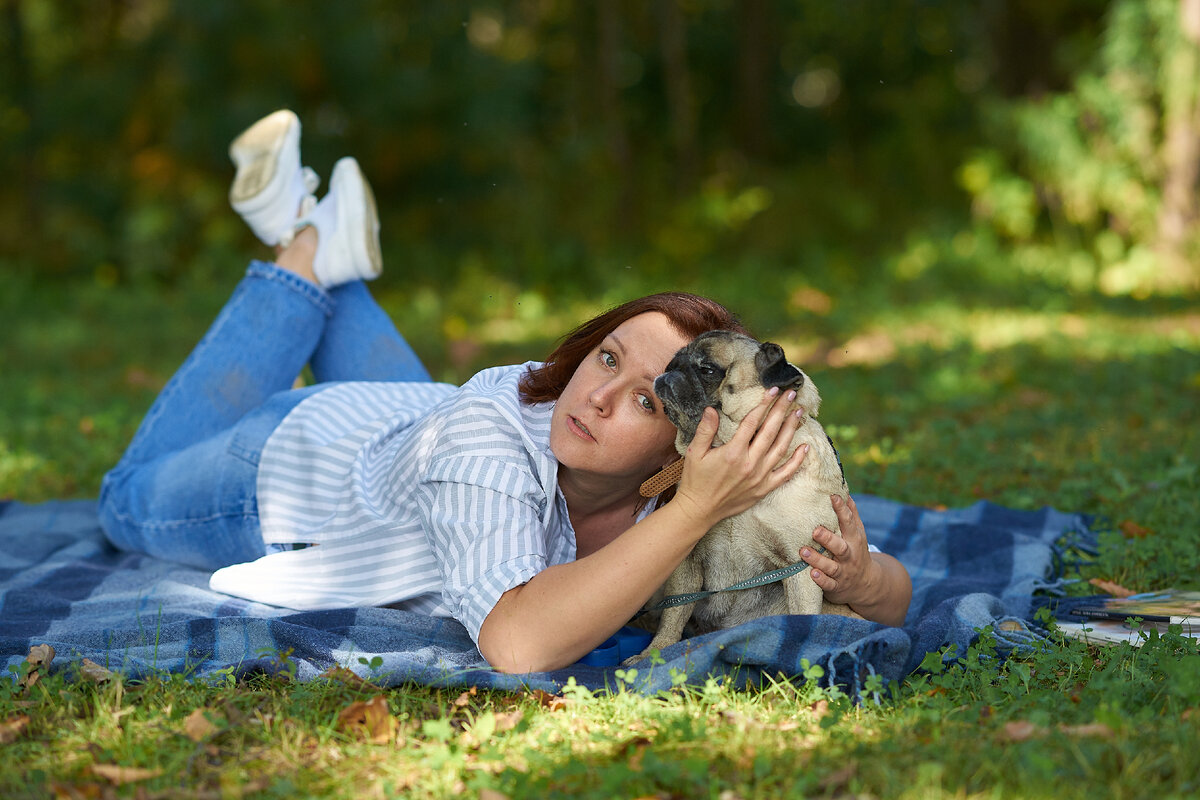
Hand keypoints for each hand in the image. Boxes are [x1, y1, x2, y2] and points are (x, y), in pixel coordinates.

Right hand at [672, 387, 807, 528]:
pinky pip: (785, 473)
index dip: (764, 404)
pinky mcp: (764, 488)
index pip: (752, 422)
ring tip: (799, 412)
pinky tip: (805, 447)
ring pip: (781, 448)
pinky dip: (797, 461)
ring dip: (791, 428)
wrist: (700, 510)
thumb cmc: (695, 480)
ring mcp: (759, 477)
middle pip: (770, 431)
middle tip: (792, 394)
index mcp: (733, 452)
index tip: (773, 391)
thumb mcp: (694, 453)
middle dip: (782, 410)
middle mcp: (750, 463)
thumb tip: (712, 409)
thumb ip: (705, 430)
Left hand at [800, 494, 877, 606]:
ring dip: (817, 559)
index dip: (842, 509)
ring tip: (803, 551)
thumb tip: (844, 492)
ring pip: (831, 567)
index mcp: (854, 540)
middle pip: (840, 547)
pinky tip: (812, 574)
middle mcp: (849, 556)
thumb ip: (851, 515)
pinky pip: (829, 585)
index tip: (832, 497)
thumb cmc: (856, 552)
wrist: (867, 585)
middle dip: (828, 539)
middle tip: (815, 531)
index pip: (849, 523)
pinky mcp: (836, 587)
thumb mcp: (858, 534)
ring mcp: (843, 572)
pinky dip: (821, 580)